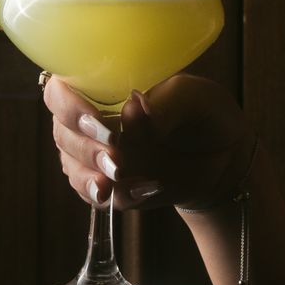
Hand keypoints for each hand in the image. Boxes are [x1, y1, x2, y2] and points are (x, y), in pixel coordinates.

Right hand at [43, 74, 251, 211]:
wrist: (224, 156)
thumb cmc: (205, 113)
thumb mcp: (196, 98)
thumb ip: (167, 101)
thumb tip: (135, 107)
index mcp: (103, 87)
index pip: (60, 91)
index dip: (68, 106)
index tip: (97, 122)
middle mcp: (92, 121)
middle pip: (62, 133)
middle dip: (85, 147)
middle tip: (116, 155)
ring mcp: (98, 156)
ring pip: (73, 167)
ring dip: (92, 175)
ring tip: (122, 176)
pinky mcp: (112, 186)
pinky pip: (97, 196)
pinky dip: (117, 196)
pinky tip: (144, 190)